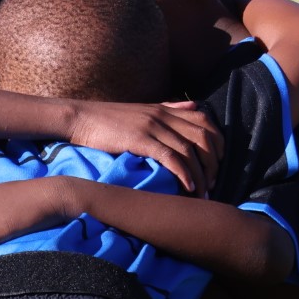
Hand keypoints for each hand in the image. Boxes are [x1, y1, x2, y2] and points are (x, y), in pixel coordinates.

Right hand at [65, 100, 221, 195]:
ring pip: (189, 150)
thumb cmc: (108, 118)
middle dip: (214, 163)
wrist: (80, 118)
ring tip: (203, 193)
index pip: (205, 121)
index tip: (219, 162)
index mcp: (166, 109)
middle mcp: (163, 116)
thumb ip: (170, 108)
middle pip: (203, 137)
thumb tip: (193, 105)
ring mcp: (152, 127)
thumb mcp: (144, 109)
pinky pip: (170, 156)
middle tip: (213, 183)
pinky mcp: (140, 140)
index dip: (218, 142)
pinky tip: (189, 187)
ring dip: (201, 173)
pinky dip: (183, 173)